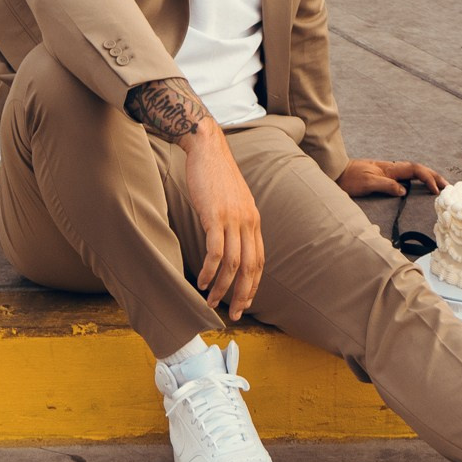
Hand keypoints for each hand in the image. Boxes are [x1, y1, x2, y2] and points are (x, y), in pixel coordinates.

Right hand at [185, 121, 264, 319]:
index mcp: (253, 220)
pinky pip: (215, 250)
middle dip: (242, 294)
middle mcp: (248, 221)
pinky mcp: (215, 215)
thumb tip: (231, 243)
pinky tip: (202, 281)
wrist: (207, 148)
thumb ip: (236, 221)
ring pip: (232, 263)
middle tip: (233, 314)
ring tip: (211, 302)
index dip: (253, 285)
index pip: (259, 261)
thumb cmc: (216, 175)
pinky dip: (210, 270)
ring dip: (222, 287)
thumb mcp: (233, 200)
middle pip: (250, 267)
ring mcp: (233, 218)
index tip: (245, 303)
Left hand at [338, 157, 445, 197]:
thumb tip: (404, 191)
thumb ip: (386, 185)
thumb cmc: (349, 179)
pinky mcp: (384, 176)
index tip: (435, 190)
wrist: (336, 172)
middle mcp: (391, 168)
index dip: (427, 179)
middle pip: (417, 169)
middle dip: (433, 176)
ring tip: (439, 186)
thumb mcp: (367, 183)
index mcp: (390, 168)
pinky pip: (406, 176)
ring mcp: (388, 171)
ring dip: (427, 177)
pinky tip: (420, 186)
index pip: (414, 170)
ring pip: (413, 172)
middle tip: (447, 186)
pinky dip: (417, 180)